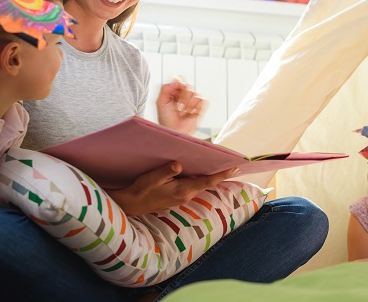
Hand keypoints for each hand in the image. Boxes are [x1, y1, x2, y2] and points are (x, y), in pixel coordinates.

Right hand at [106, 161, 238, 214]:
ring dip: (209, 176)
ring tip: (219, 165)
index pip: (207, 181)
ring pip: (200, 184)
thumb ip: (166, 171)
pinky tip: (198, 171)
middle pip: (207, 183)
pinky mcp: (177, 197)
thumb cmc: (141, 190)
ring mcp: (182, 197)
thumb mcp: (152, 178)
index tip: (236, 168)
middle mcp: (185, 195)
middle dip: (219, 174)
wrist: (131, 204)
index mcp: (183, 190)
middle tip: (234, 164)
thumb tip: (179, 165)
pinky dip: (198, 178)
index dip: (222, 174)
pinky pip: (192, 186)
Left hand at [156, 77, 204, 134]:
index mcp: (174, 93)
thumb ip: (165, 89)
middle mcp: (183, 96)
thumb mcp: (160, 103)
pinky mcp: (200, 108)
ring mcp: (192, 102)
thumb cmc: (166, 120)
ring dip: (188, 104)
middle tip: (178, 105)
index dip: (179, 83)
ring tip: (183, 112)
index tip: (176, 89)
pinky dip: (197, 107)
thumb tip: (175, 81)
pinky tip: (191, 112)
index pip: (180, 80)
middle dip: (182, 96)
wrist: (174, 132)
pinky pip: (202, 100)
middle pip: (188, 86)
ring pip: (195, 94)